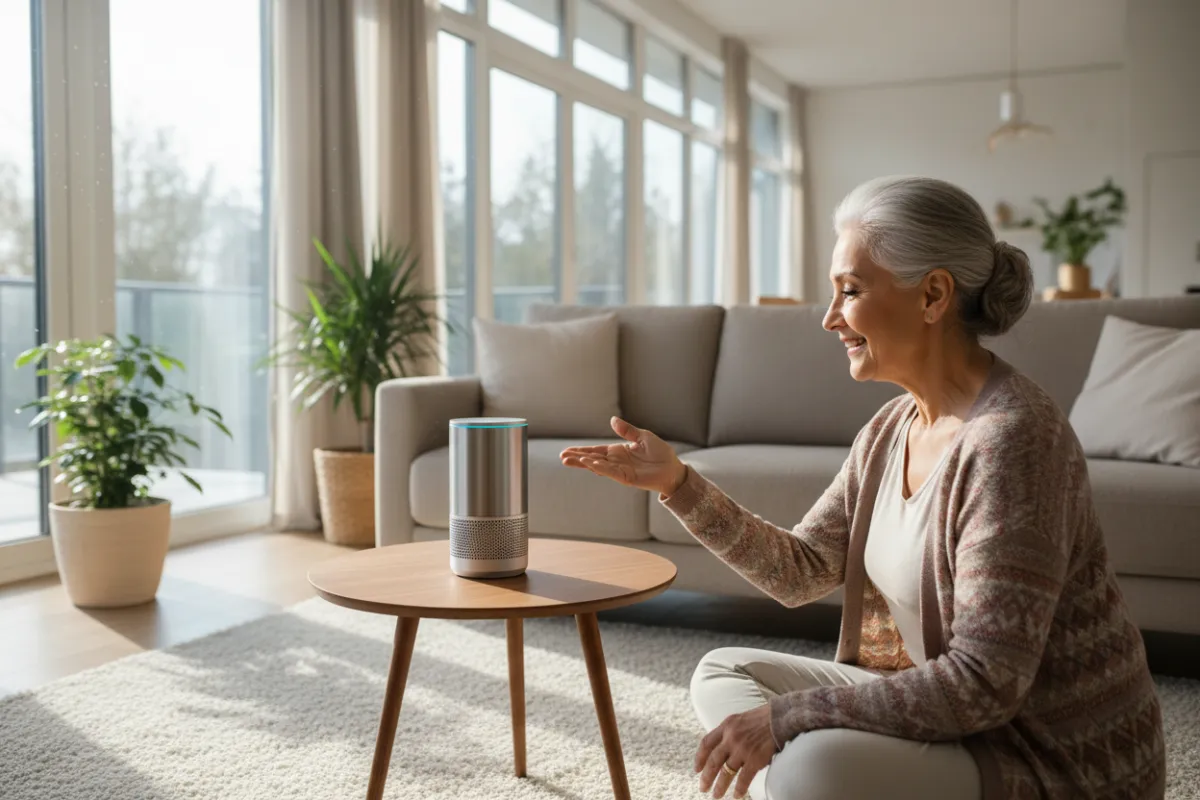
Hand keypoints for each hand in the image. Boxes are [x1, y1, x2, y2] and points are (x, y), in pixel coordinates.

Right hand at [560, 416, 686, 494]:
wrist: (673, 468)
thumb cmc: (660, 453)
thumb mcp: (643, 436)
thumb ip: (627, 430)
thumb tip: (612, 420)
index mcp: (618, 451)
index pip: (595, 450)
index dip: (581, 450)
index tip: (567, 451)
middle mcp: (616, 462)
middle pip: (592, 459)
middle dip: (577, 458)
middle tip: (562, 457)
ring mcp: (620, 471)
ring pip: (598, 466)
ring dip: (584, 463)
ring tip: (568, 460)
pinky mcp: (627, 478)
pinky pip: (611, 472)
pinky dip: (600, 468)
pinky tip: (590, 464)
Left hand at [695, 705, 777, 799]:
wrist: (781, 717)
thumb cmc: (763, 718)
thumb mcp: (740, 719)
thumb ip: (730, 732)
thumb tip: (721, 749)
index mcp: (726, 726)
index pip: (706, 743)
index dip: (699, 758)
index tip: (697, 770)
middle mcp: (731, 737)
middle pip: (713, 761)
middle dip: (706, 777)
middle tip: (703, 788)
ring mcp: (742, 749)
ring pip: (726, 772)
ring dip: (720, 786)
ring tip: (716, 795)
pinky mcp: (754, 759)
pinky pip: (743, 778)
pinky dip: (740, 788)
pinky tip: (737, 795)